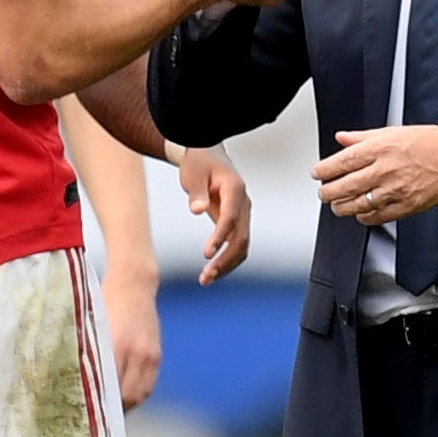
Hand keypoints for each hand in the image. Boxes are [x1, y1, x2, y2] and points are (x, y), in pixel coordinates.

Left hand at [101, 259, 163, 409]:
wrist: (133, 285)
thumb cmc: (103, 303)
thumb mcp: (90, 327)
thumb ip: (88, 354)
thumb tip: (75, 382)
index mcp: (115, 346)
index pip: (109, 389)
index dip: (101, 407)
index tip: (89, 417)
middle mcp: (136, 353)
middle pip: (127, 397)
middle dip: (114, 411)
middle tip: (98, 418)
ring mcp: (149, 355)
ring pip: (140, 394)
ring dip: (127, 406)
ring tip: (111, 410)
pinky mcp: (156, 355)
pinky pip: (148, 385)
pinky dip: (137, 394)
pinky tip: (124, 396)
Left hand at [179, 146, 250, 283]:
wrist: (208, 156)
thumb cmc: (199, 163)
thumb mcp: (193, 173)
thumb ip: (196, 192)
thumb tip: (197, 210)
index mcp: (235, 189)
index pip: (230, 218)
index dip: (219, 237)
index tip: (206, 254)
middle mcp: (244, 204)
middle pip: (241, 238)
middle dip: (225, 259)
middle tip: (205, 277)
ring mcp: (243, 215)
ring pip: (241, 246)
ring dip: (226, 265)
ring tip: (205, 280)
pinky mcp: (236, 223)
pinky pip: (236, 245)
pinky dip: (226, 260)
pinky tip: (210, 273)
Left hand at [314, 126, 437, 224]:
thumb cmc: (428, 143)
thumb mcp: (393, 132)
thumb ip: (363, 137)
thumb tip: (342, 139)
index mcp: (381, 148)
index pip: (344, 161)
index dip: (325, 169)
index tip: (318, 173)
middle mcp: (386, 169)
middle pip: (346, 185)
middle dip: (328, 192)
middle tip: (323, 192)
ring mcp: (395, 190)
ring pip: (358, 204)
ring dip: (342, 207)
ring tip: (337, 205)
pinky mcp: (405, 206)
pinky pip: (377, 217)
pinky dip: (364, 217)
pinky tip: (360, 214)